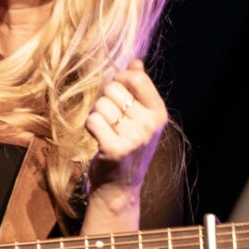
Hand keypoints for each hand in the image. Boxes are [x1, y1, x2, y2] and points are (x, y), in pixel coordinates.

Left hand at [85, 59, 167, 196]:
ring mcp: (133, 138)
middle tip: (111, 119)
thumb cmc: (128, 146)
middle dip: (106, 100)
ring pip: (100, 104)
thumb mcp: (141, 117)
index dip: (120, 79)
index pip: (136, 77)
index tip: (118, 93)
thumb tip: (135, 61)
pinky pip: (92, 120)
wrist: (119, 186)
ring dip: (97, 114)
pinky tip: (98, 138)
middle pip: (113, 89)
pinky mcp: (114, 149)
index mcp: (158, 113)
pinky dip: (90, 127)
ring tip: (106, 130)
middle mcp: (149, 125)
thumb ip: (139, 88)